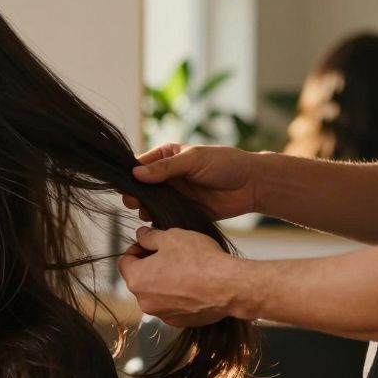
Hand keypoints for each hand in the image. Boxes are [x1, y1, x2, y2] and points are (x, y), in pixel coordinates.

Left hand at [118, 226, 240, 327]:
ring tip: (185, 269)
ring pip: (157, 294)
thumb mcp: (171, 237)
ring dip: (165, 282)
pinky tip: (194, 284)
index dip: (136, 249)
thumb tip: (142, 235)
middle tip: (170, 255)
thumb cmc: (200, 261)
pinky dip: (179, 296)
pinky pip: (173, 306)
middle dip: (151, 266)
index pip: (125, 262)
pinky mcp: (180, 322)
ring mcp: (163, 314)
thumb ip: (151, 236)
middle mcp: (145, 301)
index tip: (149, 244)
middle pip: (140, 279)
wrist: (229, 286)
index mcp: (136, 279)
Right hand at [121, 144, 261, 222]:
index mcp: (165, 157)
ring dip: (145, 208)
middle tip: (134, 201)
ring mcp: (173, 195)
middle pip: (140, 187)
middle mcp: (166, 177)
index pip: (138, 164)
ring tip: (147, 211)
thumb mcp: (193, 160)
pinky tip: (158, 221)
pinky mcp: (181, 212)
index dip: (129, 174)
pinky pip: (163, 217)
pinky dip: (158, 220)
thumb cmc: (225, 163)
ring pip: (149, 204)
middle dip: (135, 194)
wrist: (252, 185)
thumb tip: (135, 173)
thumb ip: (165, 168)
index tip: (124, 184)